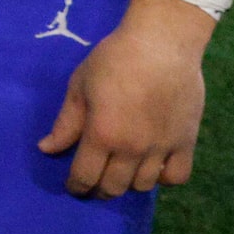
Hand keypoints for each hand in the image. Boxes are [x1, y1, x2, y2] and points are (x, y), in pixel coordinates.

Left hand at [39, 0, 212, 197]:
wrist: (161, 45)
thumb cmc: (113, 60)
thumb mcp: (79, 87)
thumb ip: (66, 123)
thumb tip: (46, 149)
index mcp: (102, 134)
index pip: (85, 176)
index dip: (76, 186)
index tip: (73, 187)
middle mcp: (133, 149)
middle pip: (114, 187)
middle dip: (99, 189)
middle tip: (94, 181)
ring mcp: (162, 148)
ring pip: (143, 185)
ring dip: (128, 183)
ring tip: (121, 171)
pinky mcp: (187, 142)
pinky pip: (176, 177)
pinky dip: (163, 178)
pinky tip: (153, 167)